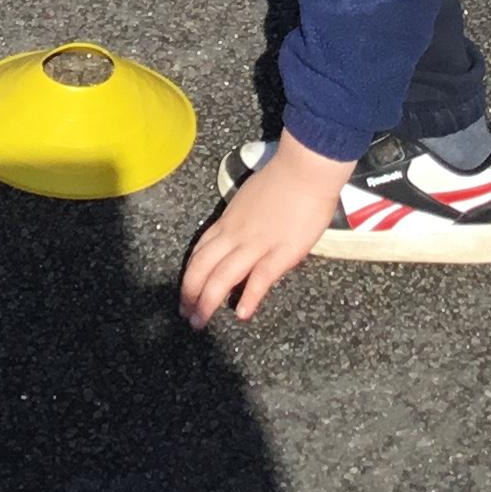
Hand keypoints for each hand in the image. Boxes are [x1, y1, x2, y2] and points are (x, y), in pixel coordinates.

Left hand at [181, 133, 355, 327]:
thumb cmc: (282, 179)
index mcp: (228, 221)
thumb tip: (237, 237)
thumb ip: (240, 221)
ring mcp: (257, 245)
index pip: (199, 251)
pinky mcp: (281, 253)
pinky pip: (259, 279)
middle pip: (203, 267)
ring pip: (222, 276)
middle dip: (191, 294)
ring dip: (208, 302)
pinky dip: (249, 298)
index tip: (185, 293)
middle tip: (187, 314)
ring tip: (200, 322)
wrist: (305, 170)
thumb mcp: (249, 199)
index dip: (189, 275)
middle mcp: (235, 235)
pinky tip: (242, 314)